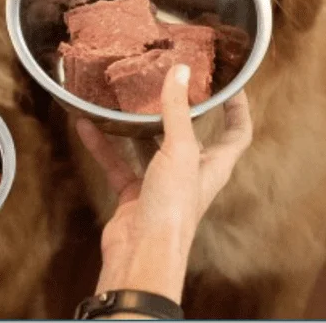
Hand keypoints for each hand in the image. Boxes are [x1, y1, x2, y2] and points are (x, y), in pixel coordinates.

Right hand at [76, 64, 252, 303]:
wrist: (141, 253)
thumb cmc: (173, 209)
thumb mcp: (179, 151)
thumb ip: (177, 111)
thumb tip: (180, 72)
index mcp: (213, 165)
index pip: (236, 132)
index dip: (237, 108)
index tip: (230, 83)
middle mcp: (190, 172)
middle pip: (190, 135)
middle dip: (179, 110)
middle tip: (166, 81)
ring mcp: (160, 183)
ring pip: (148, 146)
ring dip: (135, 125)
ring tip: (123, 98)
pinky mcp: (133, 194)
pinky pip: (117, 162)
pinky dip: (103, 145)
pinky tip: (87, 125)